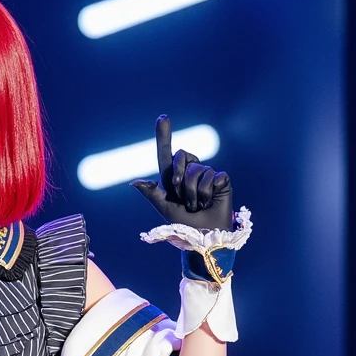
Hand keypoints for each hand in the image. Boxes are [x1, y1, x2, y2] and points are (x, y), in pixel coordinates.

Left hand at [132, 116, 232, 231]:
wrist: (204, 238)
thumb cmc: (183, 226)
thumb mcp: (164, 208)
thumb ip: (151, 193)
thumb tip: (134, 182)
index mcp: (173, 178)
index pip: (166, 154)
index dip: (164, 136)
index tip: (163, 117)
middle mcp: (190, 173)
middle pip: (182, 155)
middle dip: (180, 177)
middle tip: (183, 198)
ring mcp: (207, 175)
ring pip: (197, 169)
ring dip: (194, 193)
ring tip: (197, 206)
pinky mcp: (221, 180)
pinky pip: (212, 176)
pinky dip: (207, 192)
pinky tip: (210, 202)